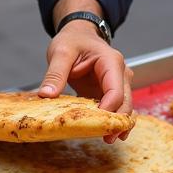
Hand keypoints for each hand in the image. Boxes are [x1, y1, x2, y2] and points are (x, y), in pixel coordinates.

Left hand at [39, 21, 132, 141]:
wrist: (79, 33)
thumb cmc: (73, 40)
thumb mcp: (60, 52)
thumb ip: (55, 73)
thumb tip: (46, 95)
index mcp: (111, 62)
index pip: (116, 90)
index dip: (109, 108)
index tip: (96, 122)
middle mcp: (119, 73)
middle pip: (126, 101)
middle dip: (118, 121)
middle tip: (108, 138)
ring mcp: (117, 83)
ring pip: (125, 107)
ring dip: (118, 123)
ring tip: (110, 139)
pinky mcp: (109, 92)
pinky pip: (115, 108)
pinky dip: (111, 120)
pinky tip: (105, 133)